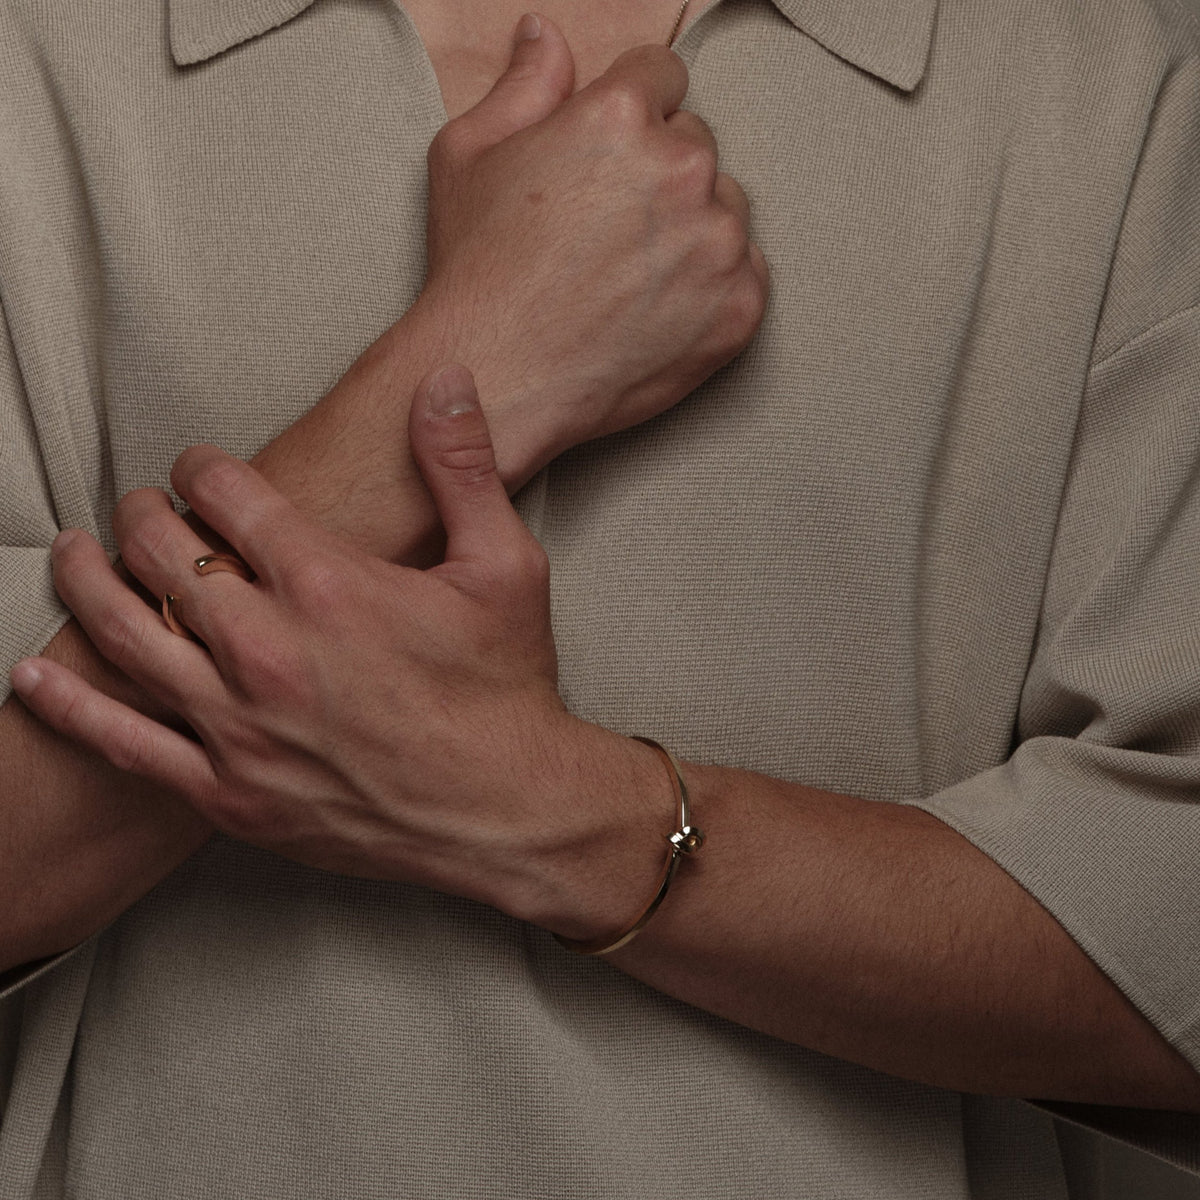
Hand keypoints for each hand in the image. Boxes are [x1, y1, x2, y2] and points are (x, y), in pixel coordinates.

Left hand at [10, 367, 660, 927]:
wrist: (504, 812)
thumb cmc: (507, 690)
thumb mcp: (506, 566)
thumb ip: (464, 467)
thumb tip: (443, 379)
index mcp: (330, 585)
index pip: (230, 497)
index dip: (203, 468)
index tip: (199, 466)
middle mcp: (270, 650)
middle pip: (165, 556)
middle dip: (143, 515)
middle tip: (141, 505)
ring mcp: (241, 725)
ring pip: (130, 635)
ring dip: (89, 582)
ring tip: (71, 553)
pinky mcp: (229, 791)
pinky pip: (126, 743)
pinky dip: (72, 704)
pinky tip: (37, 674)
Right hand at [413, 17, 768, 478]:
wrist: (497, 376)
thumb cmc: (477, 272)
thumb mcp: (468, 155)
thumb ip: (523, 84)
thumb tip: (547, 34)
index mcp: (621, 116)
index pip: (661, 77)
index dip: (631, 115)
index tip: (612, 157)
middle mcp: (683, 170)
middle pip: (696, 145)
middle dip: (660, 174)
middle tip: (609, 229)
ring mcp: (718, 244)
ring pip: (725, 209)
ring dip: (692, 229)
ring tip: (631, 275)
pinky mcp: (739, 308)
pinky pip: (745, 273)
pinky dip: (712, 287)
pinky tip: (658, 307)